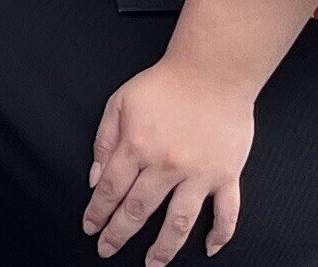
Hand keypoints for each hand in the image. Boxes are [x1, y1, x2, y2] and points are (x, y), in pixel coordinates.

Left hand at [86, 58, 254, 261]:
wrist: (213, 71)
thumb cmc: (166, 83)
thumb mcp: (120, 102)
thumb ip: (104, 141)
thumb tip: (95, 178)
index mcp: (137, 147)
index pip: (110, 190)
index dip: (97, 213)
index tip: (90, 227)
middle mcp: (166, 165)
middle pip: (137, 211)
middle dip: (118, 235)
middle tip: (107, 249)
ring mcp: (199, 174)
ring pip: (179, 222)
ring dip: (163, 248)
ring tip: (152, 264)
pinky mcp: (227, 175)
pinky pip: (226, 212)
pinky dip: (220, 234)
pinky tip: (208, 248)